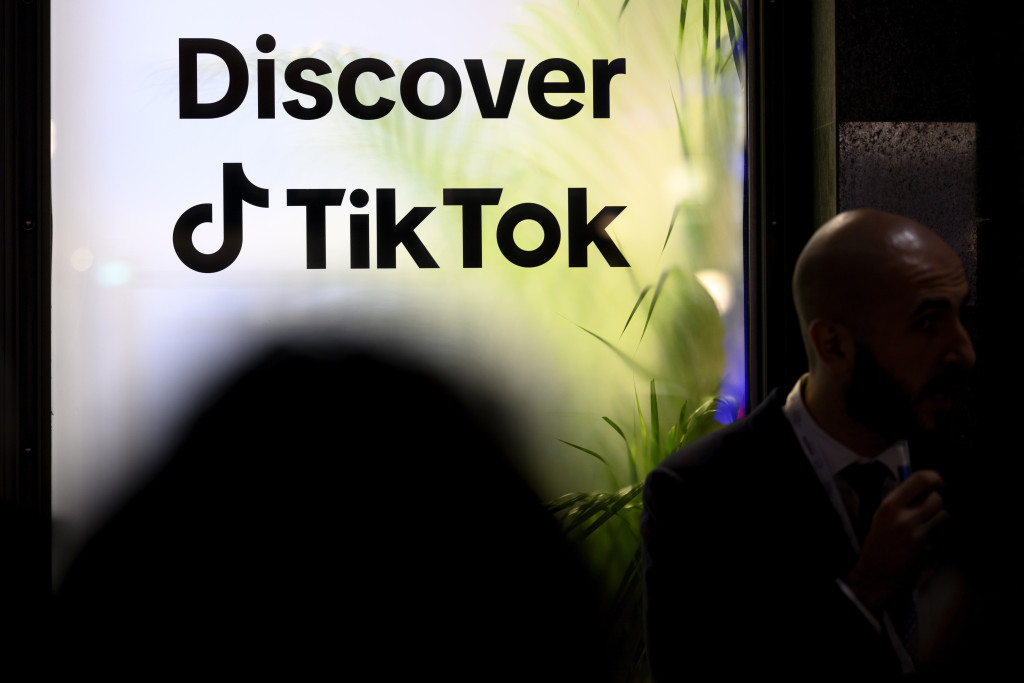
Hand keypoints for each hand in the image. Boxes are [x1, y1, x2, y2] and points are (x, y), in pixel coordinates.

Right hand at [844, 470, 948, 610]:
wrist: (875, 572)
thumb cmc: (879, 542)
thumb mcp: (883, 515)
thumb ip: (902, 500)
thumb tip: (926, 486)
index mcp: (890, 505)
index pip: (920, 480)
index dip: (934, 477)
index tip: (938, 480)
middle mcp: (904, 516)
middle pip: (936, 497)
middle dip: (935, 502)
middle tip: (926, 509)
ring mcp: (916, 532)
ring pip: (943, 514)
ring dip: (937, 517)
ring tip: (924, 525)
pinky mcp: (926, 546)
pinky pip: (940, 533)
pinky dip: (935, 535)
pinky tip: (922, 542)